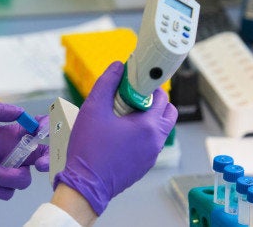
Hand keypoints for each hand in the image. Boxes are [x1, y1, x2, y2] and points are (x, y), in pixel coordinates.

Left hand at [0, 102, 48, 200]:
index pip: (36, 131)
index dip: (48, 130)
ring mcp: (5, 171)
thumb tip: (20, 111)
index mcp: (9, 135)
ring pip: (23, 179)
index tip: (44, 130)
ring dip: (6, 177)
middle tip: (39, 164)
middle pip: (40, 158)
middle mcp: (11, 153)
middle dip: (46, 161)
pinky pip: (8, 193)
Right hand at [54, 61, 177, 214]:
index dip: (148, 84)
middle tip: (130, 97)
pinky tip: (119, 133)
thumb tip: (118, 67)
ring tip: (122, 115)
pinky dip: (141, 133)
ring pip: (159, 128)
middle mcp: (155, 141)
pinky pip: (149, 143)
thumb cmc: (89, 150)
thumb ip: (107, 83)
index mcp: (149, 125)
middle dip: (153, 100)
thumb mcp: (93, 109)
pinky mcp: (143, 165)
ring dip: (148, 117)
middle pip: (167, 112)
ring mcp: (151, 155)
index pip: (161, 96)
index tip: (134, 81)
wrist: (85, 186)